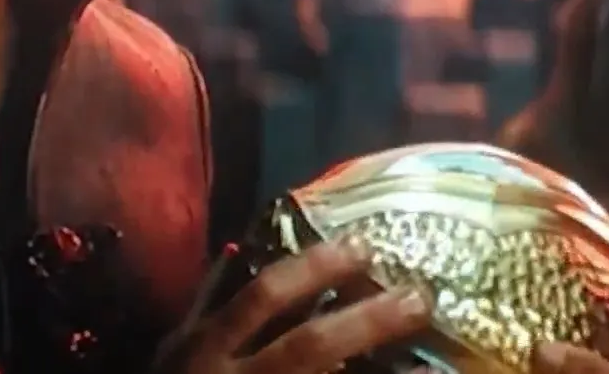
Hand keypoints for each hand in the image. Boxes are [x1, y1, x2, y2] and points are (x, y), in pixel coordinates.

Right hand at [160, 240, 432, 373]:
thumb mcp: (178, 347)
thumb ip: (212, 301)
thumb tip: (246, 249)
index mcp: (210, 345)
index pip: (264, 298)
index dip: (314, 269)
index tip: (362, 246)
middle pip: (308, 346)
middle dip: (366, 322)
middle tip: (418, 298)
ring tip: (431, 365)